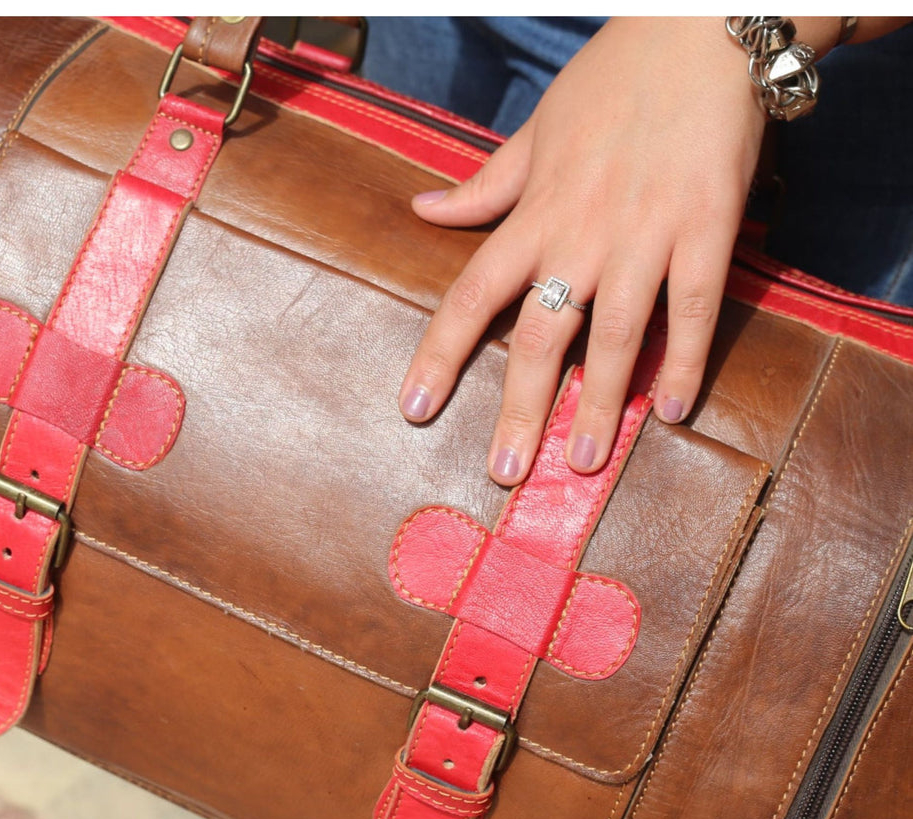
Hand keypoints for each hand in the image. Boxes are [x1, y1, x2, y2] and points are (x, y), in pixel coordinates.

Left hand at [398, 18, 767, 483]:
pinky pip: (694, 308)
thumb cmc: (614, 78)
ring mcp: (646, 233)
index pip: (471, 296)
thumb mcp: (536, 130)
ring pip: (616, 334)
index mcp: (534, 213)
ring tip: (582, 461)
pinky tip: (671, 410)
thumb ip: (484, 185)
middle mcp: (581, 231)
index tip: (413, 408)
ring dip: (599, 403)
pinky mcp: (708, 227)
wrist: (702, 26)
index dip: (440, 356)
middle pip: (540, 335)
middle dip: (520, 408)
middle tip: (506, 472)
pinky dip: (685, 360)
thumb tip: (423, 210)